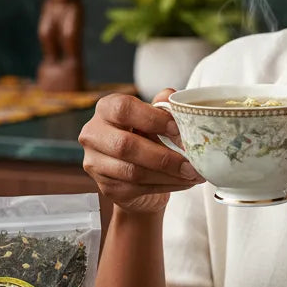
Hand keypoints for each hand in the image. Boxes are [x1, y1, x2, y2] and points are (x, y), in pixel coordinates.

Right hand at [79, 90, 203, 214]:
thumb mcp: (156, 117)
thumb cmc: (147, 137)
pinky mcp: (107, 187)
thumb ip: (164, 105)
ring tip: (192, 174)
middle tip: (191, 163)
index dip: (152, 118)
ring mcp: (96, 163)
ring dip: (168, 175)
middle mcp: (93, 134)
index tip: (178, 129)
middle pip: (125, 146)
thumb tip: (173, 99)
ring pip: (133, 171)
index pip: (123, 109)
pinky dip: (166, 186)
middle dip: (163, 156)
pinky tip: (183, 182)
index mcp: (106, 108)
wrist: (137, 172)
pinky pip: (138, 188)